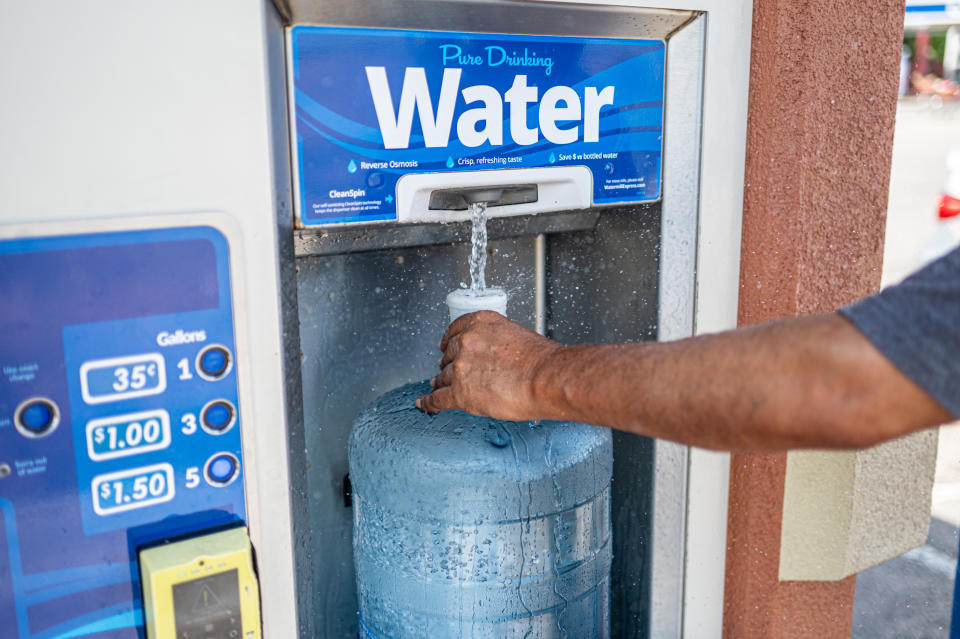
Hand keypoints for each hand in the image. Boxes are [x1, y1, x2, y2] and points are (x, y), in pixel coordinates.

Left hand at [415, 311, 562, 420]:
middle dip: (449, 364)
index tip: (446, 346)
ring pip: (443, 378)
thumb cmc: (542, 361)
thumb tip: (492, 357)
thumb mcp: (516, 336)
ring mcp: (460, 367)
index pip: (455, 330)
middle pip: (448, 355)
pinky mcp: (460, 393)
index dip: (449, 342)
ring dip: (441, 383)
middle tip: (451, 372)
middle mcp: (466, 341)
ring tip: (438, 388)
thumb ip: (496, 342)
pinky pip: (437, 399)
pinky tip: (424, 404)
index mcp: (480, 323)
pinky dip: (428, 402)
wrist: (547, 379)